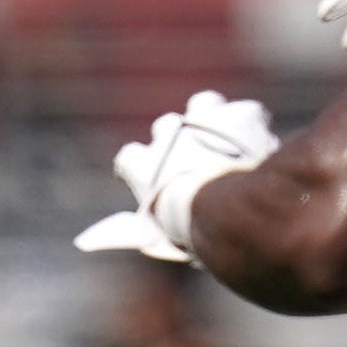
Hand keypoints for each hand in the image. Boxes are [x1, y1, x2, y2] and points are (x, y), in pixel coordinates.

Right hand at [72, 90, 278, 267]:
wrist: (228, 208)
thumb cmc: (188, 230)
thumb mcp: (153, 234)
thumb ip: (125, 232)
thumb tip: (84, 242)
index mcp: (142, 164)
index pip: (129, 158)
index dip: (140, 167)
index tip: (151, 179)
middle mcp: (168, 135)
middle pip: (168, 127)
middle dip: (180, 139)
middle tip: (199, 159)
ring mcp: (204, 121)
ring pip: (204, 104)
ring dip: (213, 117)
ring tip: (228, 136)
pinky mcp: (240, 115)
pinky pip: (248, 112)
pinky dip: (253, 126)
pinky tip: (261, 143)